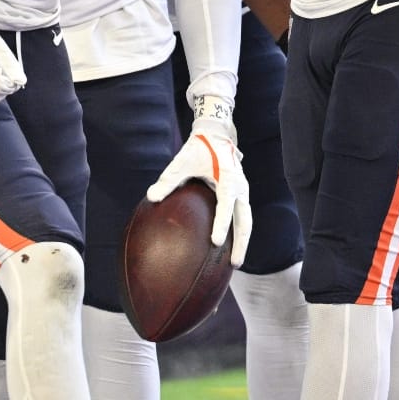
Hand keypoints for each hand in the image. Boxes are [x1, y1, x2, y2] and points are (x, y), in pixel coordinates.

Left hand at [147, 112, 251, 265]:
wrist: (216, 135)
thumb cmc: (197, 149)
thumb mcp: (181, 162)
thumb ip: (168, 180)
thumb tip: (151, 197)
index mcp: (228, 179)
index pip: (226, 207)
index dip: (222, 225)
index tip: (216, 242)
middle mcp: (240, 188)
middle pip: (245, 222)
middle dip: (241, 244)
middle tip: (234, 265)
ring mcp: (243, 192)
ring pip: (247, 222)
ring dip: (242, 242)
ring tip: (234, 263)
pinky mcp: (240, 195)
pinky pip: (242, 217)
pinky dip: (239, 233)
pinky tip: (229, 248)